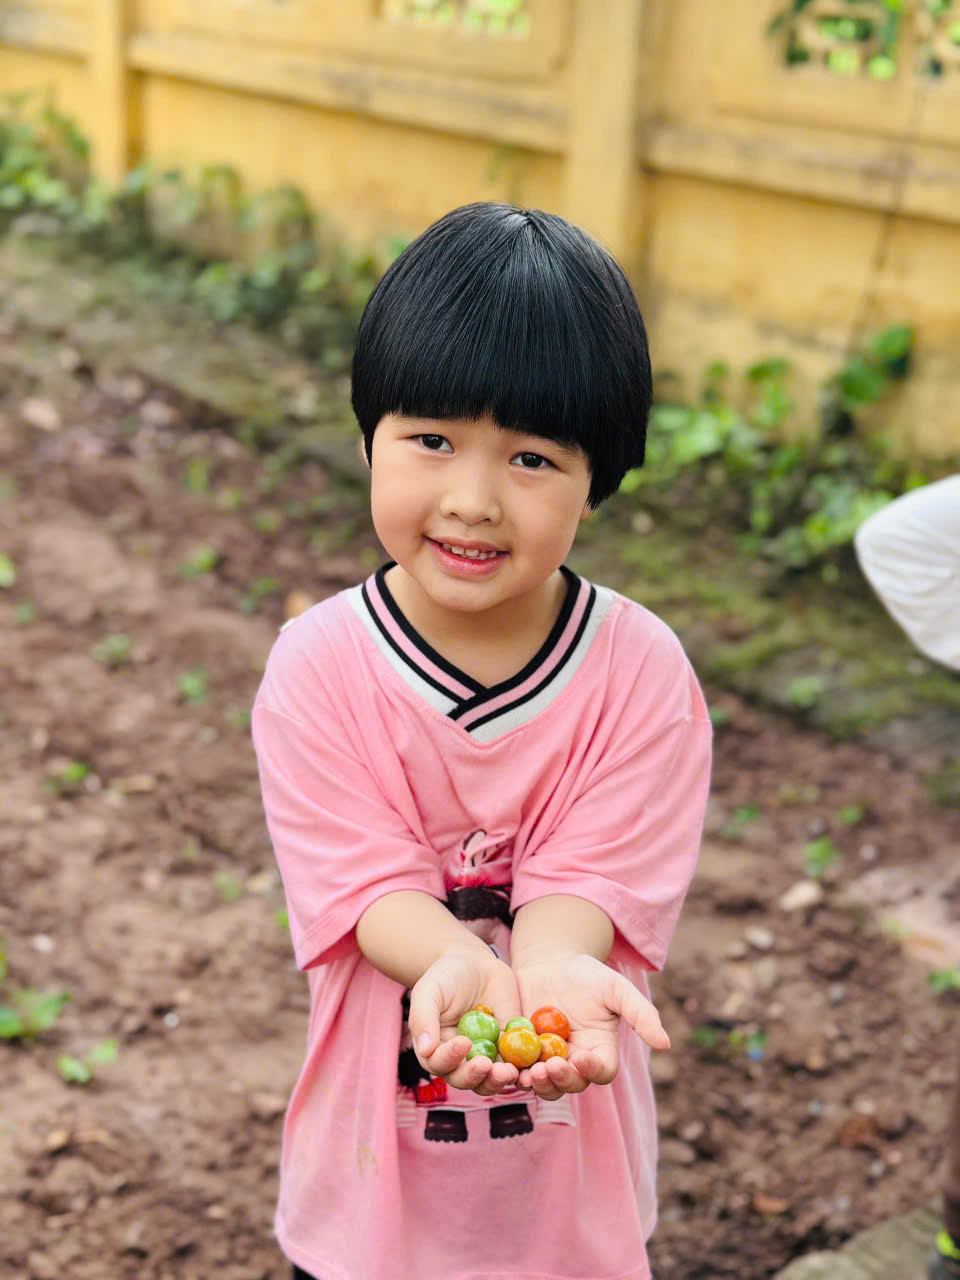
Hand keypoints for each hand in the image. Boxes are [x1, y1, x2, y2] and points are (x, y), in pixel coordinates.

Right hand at [408, 949, 522, 1096]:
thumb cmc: (446, 976)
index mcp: (436, 1049)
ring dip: (498, 1081)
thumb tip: (425, 1049)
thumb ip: (423, 1018)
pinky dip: (523, 1071)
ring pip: (491, 1080)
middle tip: (486, 1064)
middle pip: (465, 1079)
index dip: (450, 1059)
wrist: (475, 963)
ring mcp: (485, 1055)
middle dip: (475, 1076)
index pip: (440, 1064)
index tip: (463, 1042)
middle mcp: (459, 1059)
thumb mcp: (429, 991)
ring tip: (508, 1071)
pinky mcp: (508, 1049)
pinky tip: (530, 1068)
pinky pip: (516, 1065)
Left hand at [513, 952, 669, 1099]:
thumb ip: (640, 1014)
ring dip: (537, 1084)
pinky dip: (513, 1073)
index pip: (601, 1072)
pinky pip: (518, 1071)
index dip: (593, 1071)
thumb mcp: (616, 988)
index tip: (581, 1058)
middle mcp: (575, 1061)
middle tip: (548, 1067)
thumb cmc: (588, 975)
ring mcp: (547, 1060)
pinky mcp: (521, 1054)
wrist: (549, 962)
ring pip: (544, 1085)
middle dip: (560, 1080)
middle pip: (571, 1085)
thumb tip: (666, 1044)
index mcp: (599, 1050)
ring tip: (527, 1072)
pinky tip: (506, 1066)